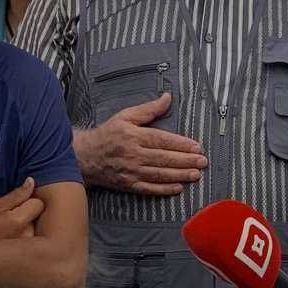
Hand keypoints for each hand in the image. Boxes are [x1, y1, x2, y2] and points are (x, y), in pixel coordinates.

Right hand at [0, 179, 43, 243]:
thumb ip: (16, 195)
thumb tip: (31, 181)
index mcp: (18, 221)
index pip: (38, 204)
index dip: (29, 201)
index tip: (16, 205)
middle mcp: (27, 236)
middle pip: (38, 217)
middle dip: (29, 215)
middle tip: (10, 220)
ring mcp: (28, 248)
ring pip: (36, 229)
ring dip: (27, 228)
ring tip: (9, 232)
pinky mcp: (27, 255)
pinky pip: (33, 242)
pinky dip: (26, 239)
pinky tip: (12, 241)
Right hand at [75, 91, 206, 197]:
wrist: (85, 156)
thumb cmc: (108, 135)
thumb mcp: (126, 116)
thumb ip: (149, 109)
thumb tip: (167, 98)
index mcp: (134, 136)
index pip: (162, 140)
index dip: (181, 144)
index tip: (196, 146)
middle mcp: (133, 155)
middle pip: (164, 158)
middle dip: (186, 161)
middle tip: (202, 161)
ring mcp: (131, 171)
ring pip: (159, 174)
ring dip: (179, 175)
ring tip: (195, 175)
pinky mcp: (129, 184)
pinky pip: (149, 188)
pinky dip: (164, 189)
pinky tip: (177, 188)